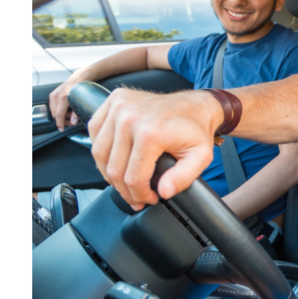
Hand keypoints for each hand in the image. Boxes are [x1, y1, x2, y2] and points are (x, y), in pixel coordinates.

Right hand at [49, 69, 91, 130]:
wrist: (79, 78)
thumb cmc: (82, 88)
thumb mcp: (81, 102)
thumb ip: (76, 113)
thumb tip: (73, 122)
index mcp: (64, 97)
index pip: (59, 115)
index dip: (60, 123)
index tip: (62, 129)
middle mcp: (57, 95)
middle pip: (55, 114)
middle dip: (61, 120)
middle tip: (69, 123)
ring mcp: (54, 94)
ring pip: (53, 111)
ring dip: (59, 115)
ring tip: (69, 116)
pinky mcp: (52, 94)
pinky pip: (52, 106)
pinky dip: (57, 110)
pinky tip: (65, 110)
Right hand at [87, 88, 222, 208]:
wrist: (196, 105)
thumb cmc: (197, 129)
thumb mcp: (201, 157)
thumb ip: (184, 178)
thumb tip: (163, 192)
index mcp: (150, 132)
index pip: (133, 178)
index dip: (140, 195)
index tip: (149, 198)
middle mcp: (130, 117)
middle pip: (114, 169)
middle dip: (125, 190)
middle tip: (137, 196)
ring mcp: (119, 106)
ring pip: (99, 154)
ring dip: (110, 173)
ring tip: (125, 181)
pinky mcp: (114, 100)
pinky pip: (95, 132)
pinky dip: (102, 150)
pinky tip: (115, 158)